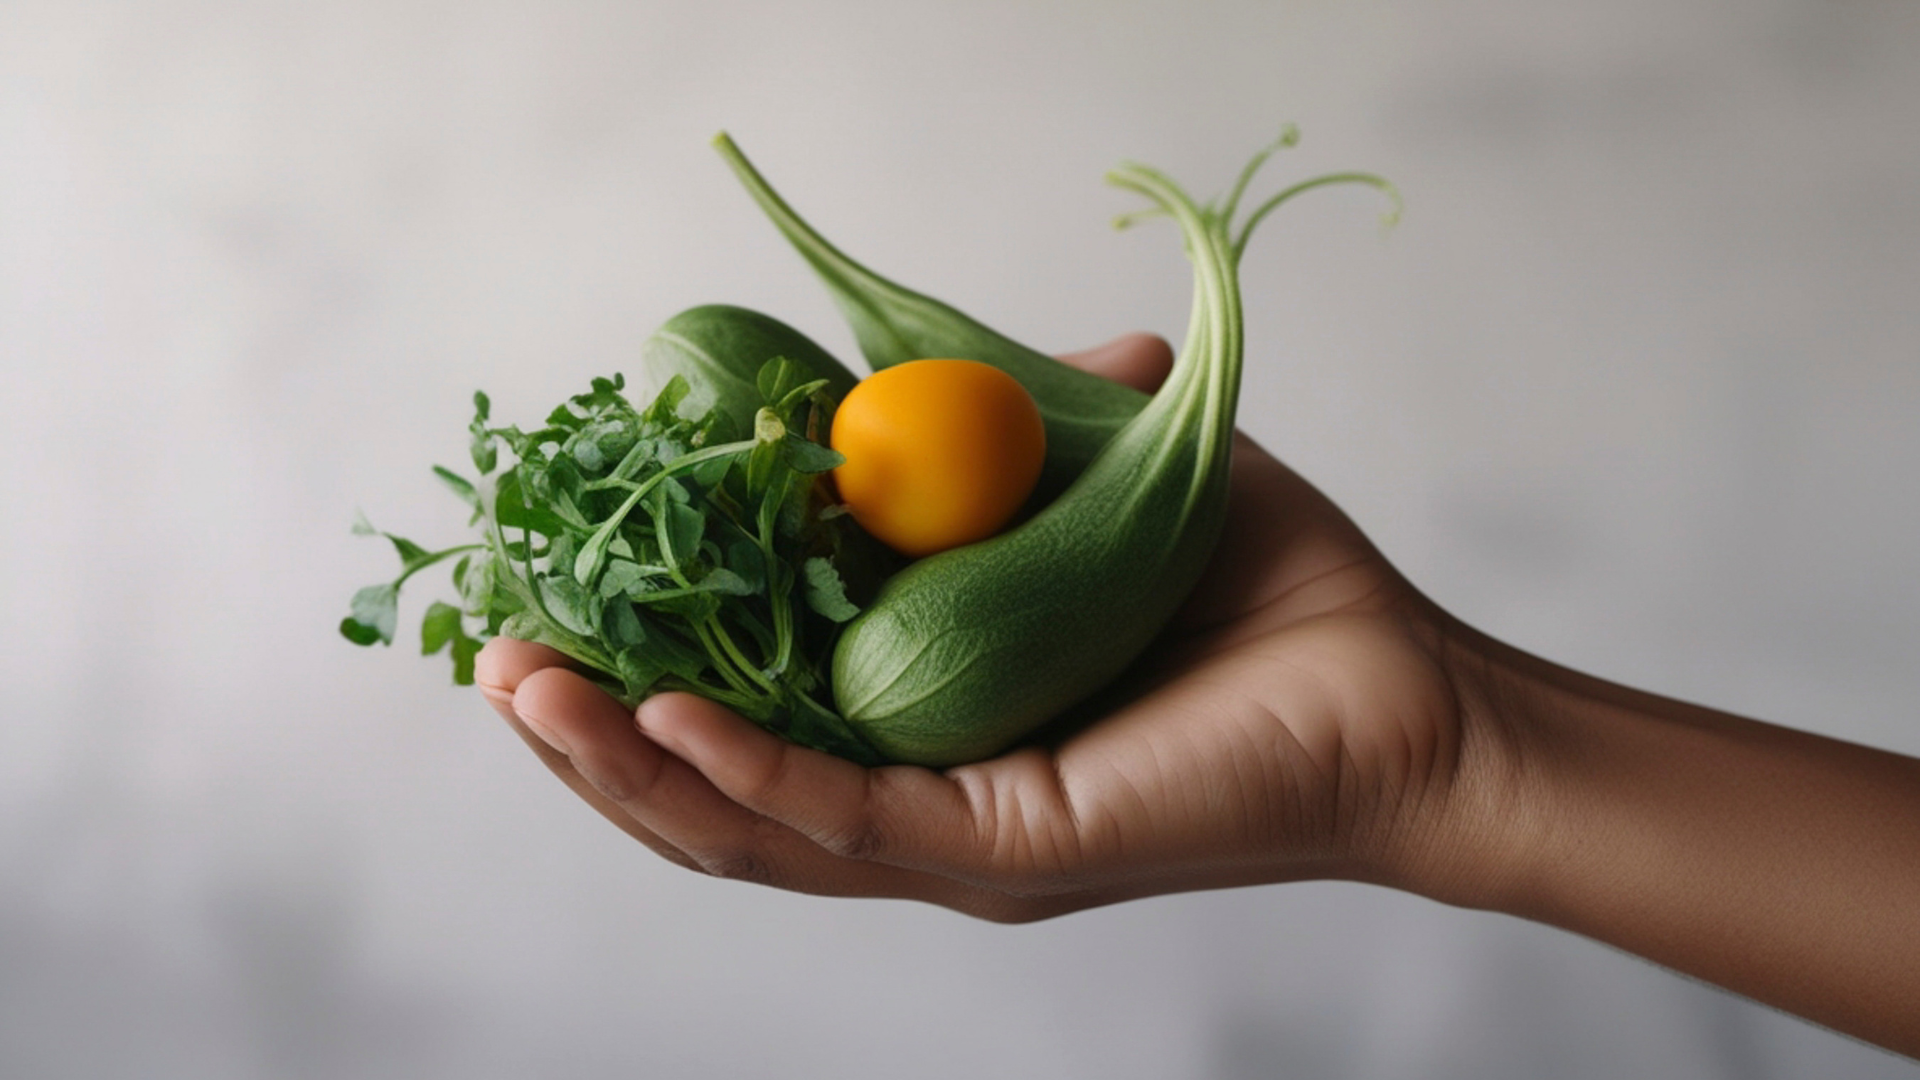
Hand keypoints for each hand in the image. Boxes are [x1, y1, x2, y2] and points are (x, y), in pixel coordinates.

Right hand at [477, 334, 1490, 919]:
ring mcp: (952, 839)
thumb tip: (1029, 346)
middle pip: (706, 791)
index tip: (553, 584)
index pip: (738, 712)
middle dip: (586, 732)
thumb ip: (1042, 419)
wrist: (1404, 690)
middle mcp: (915, 798)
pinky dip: (743, 777)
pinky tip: (663, 722)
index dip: (633, 664)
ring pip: (745, 827)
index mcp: (918, 723)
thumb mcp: (1112, 485)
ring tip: (525, 687)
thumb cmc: (1267, 598)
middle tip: (493, 654)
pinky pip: (843, 823)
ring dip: (622, 763)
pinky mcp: (1003, 849)